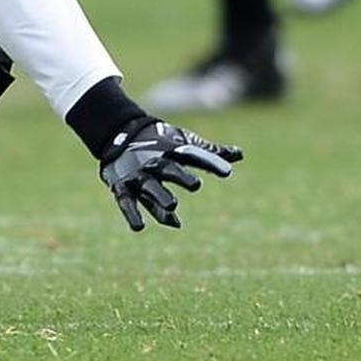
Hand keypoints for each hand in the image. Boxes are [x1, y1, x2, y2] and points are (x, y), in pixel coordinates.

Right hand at [100, 117, 241, 231]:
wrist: (119, 134)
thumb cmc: (160, 143)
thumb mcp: (183, 144)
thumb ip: (209, 154)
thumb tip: (240, 155)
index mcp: (171, 150)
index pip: (192, 155)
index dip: (209, 162)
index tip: (227, 172)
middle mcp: (154, 162)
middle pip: (169, 170)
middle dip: (180, 177)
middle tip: (196, 185)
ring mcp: (138, 175)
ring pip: (150, 187)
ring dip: (160, 197)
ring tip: (173, 206)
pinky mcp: (121, 186)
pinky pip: (126, 201)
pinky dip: (131, 213)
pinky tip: (139, 227)